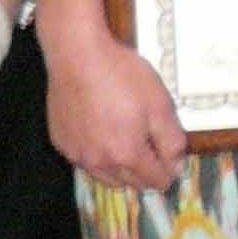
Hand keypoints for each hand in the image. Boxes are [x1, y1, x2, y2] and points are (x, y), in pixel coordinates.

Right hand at [43, 24, 190, 192]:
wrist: (77, 55)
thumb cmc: (121, 75)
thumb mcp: (160, 104)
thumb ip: (172, 140)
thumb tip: (176, 166)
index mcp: (127, 155)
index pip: (155, 182)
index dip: (169, 171)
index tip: (171, 155)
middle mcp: (100, 163)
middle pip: (131, 184)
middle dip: (146, 172)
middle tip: (151, 146)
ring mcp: (77, 154)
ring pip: (106, 177)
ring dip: (121, 170)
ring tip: (127, 144)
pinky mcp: (61, 142)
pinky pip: (84, 161)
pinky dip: (97, 156)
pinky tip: (102, 133)